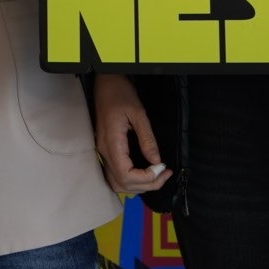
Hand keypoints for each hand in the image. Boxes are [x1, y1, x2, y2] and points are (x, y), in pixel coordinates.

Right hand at [92, 74, 171, 194]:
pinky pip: (115, 174)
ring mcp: (103, 152)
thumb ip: (147, 139)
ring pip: (116, 183)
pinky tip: (143, 173)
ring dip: (137, 185)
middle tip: (165, 173)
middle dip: (146, 184)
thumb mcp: (138, 113)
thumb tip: (157, 161)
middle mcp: (104, 152)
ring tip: (156, 176)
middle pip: (122, 183)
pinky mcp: (105, 150)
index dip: (146, 178)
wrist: (105, 83)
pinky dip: (130, 180)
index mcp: (112, 143)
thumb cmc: (121, 93)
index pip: (126, 175)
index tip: (163, 167)